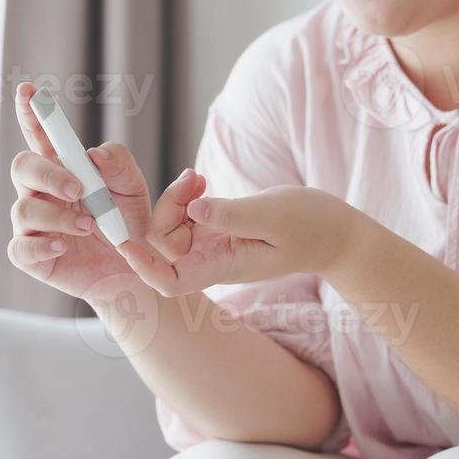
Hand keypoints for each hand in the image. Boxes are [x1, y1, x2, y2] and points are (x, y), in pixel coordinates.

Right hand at [6, 81, 157, 304]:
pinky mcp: (32, 256)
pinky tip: (61, 247)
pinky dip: (41, 246)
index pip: (40, 136)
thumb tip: (92, 154)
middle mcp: (40, 193)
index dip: (31, 112)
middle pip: (22, 167)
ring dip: (58, 216)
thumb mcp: (133, 189)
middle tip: (79, 189)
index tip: (28, 91)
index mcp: (62, 169)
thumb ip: (118, 164)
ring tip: (90, 226)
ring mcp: (32, 225)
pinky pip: (21, 248)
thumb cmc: (128, 225)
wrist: (134, 272)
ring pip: (24, 209)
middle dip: (48, 174)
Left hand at [118, 181, 368, 297]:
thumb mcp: (273, 215)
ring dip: (175, 199)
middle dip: (166, 210)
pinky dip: (186, 196)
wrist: (333, 232)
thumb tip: (194, 208)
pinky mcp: (219, 228)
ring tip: (197, 177)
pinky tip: (200, 180)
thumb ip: (233, 214)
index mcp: (224, 265)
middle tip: (192, 179)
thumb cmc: (311, 226)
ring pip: (172, 228)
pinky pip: (187, 215)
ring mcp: (215, 245)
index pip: (171, 281)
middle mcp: (213, 259)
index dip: (144, 267)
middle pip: (164, 245)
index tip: (126, 242)